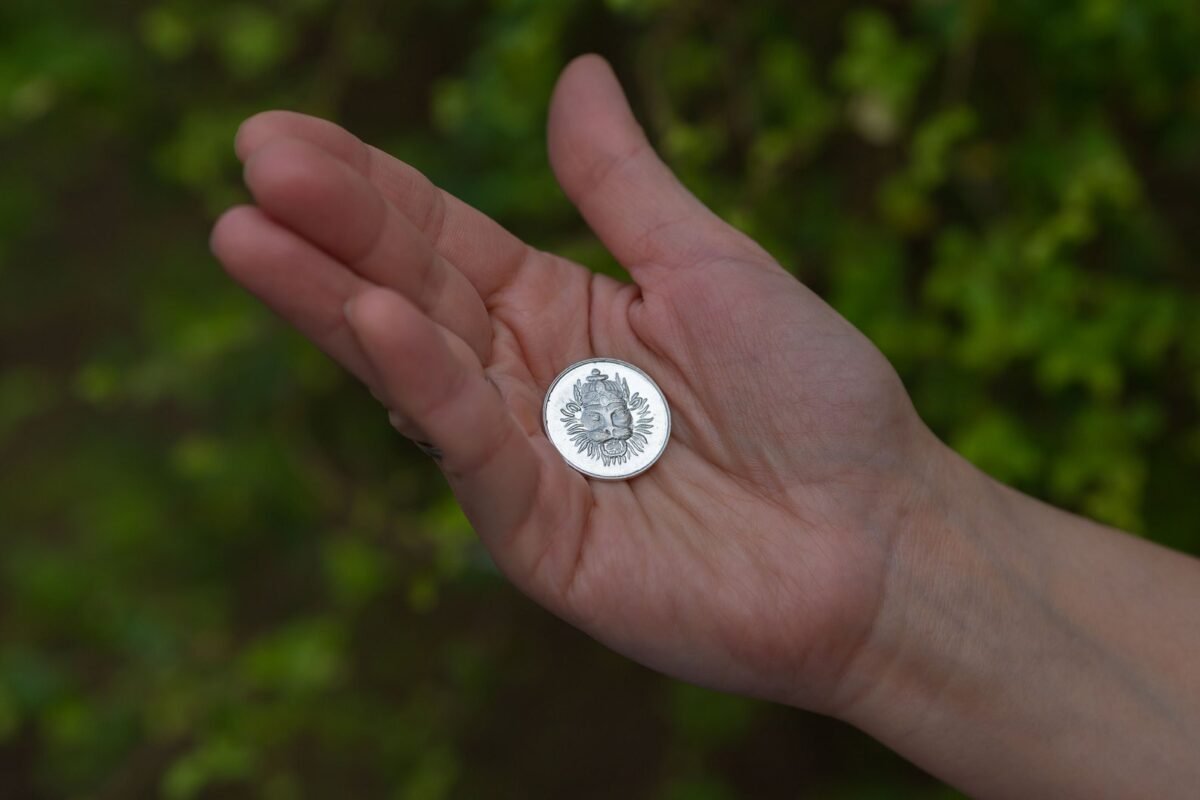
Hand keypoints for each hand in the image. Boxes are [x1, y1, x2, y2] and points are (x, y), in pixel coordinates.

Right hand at [211, 55, 939, 712]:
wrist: (883, 539)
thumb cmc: (812, 399)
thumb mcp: (710, 265)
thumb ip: (624, 186)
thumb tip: (574, 71)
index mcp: (562, 313)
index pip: (444, 238)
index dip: (369, 187)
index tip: (284, 137)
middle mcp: (527, 383)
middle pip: (412, 293)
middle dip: (331, 231)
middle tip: (252, 164)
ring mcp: (525, 463)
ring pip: (416, 370)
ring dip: (334, 302)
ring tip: (249, 235)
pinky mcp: (537, 539)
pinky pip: (475, 451)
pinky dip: (427, 386)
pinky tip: (374, 318)